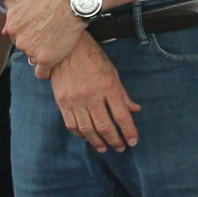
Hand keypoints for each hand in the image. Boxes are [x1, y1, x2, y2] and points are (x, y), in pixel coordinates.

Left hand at [3, 0, 88, 70]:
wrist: (71, 4)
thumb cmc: (52, 0)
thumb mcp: (25, 3)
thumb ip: (13, 17)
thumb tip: (5, 31)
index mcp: (12, 28)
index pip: (18, 40)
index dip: (30, 36)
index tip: (41, 33)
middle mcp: (19, 41)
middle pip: (26, 50)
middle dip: (36, 45)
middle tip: (51, 37)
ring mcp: (31, 51)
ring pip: (35, 59)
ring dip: (44, 55)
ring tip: (58, 43)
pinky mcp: (45, 59)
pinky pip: (42, 73)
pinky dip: (47, 71)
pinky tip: (54, 64)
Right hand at [45, 38, 139, 153]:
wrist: (65, 48)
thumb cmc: (93, 58)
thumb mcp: (112, 73)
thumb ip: (123, 94)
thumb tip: (135, 110)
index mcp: (108, 87)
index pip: (122, 115)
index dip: (129, 131)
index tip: (133, 141)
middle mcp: (92, 96)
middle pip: (105, 126)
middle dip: (115, 140)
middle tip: (121, 148)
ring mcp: (75, 100)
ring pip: (88, 130)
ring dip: (98, 142)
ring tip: (105, 149)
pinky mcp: (62, 102)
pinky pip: (72, 125)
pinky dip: (81, 135)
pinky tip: (88, 138)